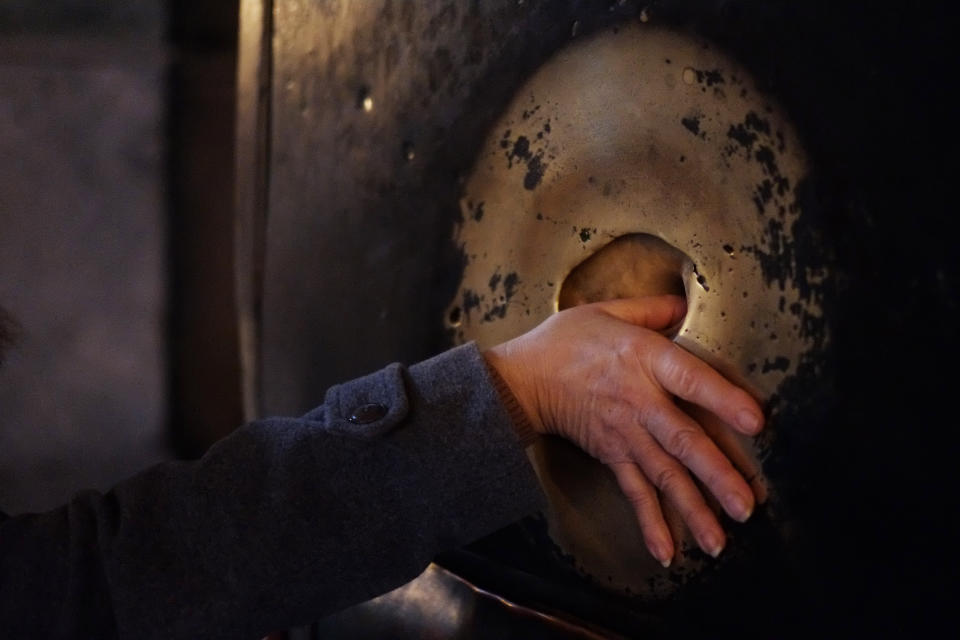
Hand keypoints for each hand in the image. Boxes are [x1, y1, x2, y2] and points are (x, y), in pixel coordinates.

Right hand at [484, 295, 763, 566]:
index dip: (723, 399)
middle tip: (747, 505)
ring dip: (692, 509)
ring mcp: (625, 434)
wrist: (519, 379)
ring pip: (664, 475)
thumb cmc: (562, 342)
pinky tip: (667, 552)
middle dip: (716, 474)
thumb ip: (648, 308)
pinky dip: (649, 523)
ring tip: (719, 542)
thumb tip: (681, 303)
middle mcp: (639, 401)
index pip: (691, 380)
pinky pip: (633, 492)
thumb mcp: (604, 311)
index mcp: (644, 359)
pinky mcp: (610, 455)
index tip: (755, 421)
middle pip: (683, 440)